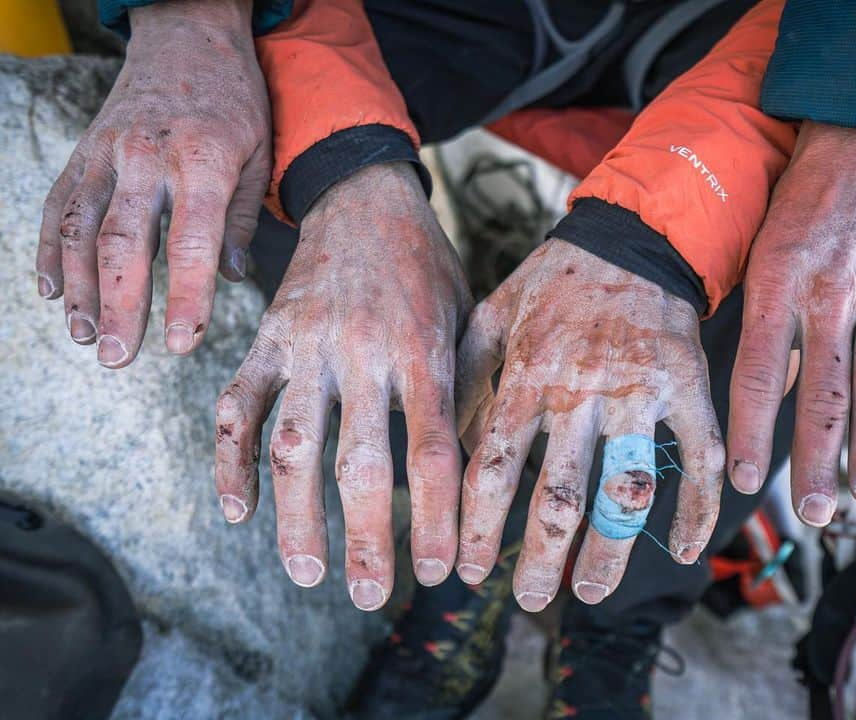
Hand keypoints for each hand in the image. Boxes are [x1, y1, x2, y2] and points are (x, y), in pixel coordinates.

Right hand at [37, 0, 270, 366]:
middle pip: (123, 243)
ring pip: (79, 228)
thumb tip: (232, 279)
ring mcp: (105, 154)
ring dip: (78, 289)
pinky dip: (49, 251)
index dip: (187, 298)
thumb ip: (242, 219)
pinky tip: (52, 291)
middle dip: (119, 306)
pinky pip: (57, 206)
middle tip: (118, 358)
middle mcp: (145, 158)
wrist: (187, 35)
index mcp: (200, 161)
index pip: (191, 243)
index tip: (184, 345)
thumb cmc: (234, 100)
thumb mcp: (259, 154)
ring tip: (84, 336)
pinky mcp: (82, 152)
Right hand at [214, 163, 471, 607]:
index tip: (438, 570)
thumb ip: (465, 389)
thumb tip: (475, 471)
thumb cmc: (427, 266)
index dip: (434, 516)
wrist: (365, 196)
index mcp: (422, 350)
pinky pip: (238, 405)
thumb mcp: (465, 318)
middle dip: (365, 538)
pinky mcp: (265, 337)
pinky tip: (238, 510)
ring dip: (295, 517)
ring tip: (305, 572)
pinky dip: (230, 460)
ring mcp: (306, 346)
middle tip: (371, 595)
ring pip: (292, 444)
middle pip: (359, 462)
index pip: (433, 450)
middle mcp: (362, 353)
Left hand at [454, 240, 724, 610]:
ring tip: (590, 591)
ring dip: (611, 552)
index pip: (493, 469)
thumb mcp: (491, 315)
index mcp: (529, 376)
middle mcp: (582, 392)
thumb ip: (465, 378)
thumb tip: (446, 444)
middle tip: (530, 599)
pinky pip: (701, 459)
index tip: (469, 571)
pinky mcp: (688, 388)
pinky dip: (699, 509)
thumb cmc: (554, 282)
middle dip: (541, 559)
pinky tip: (685, 549)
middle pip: (559, 496)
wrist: (631, 238)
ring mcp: (640, 392)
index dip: (479, 529)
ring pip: (627, 489)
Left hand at [727, 121, 855, 525]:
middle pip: (822, 391)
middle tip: (811, 512)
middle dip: (815, 458)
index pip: (755, 374)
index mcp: (776, 283)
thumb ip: (762, 325)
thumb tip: (766, 398)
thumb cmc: (793, 206)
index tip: (740, 480)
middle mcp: (830, 291)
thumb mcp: (757, 255)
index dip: (748, 431)